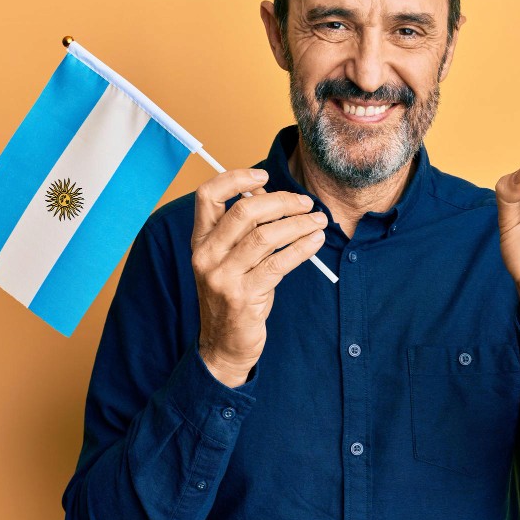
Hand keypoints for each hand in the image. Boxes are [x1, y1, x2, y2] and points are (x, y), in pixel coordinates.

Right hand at [192, 169, 327, 386]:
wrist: (224, 345)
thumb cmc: (234, 294)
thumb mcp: (232, 258)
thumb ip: (246, 226)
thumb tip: (268, 190)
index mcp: (200, 240)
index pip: (208, 195)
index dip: (236, 178)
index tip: (264, 174)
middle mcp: (206, 256)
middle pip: (244, 211)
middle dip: (281, 201)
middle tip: (305, 203)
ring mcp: (222, 277)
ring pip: (265, 236)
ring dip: (298, 224)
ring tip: (319, 221)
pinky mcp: (243, 296)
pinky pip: (279, 263)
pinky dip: (302, 248)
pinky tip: (315, 241)